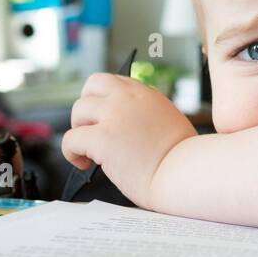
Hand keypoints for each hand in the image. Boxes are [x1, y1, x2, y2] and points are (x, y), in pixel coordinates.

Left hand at [63, 73, 195, 208]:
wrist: (186, 174)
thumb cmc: (182, 159)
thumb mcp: (167, 121)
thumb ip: (144, 114)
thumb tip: (122, 125)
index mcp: (146, 94)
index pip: (113, 82)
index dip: (104, 101)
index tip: (105, 119)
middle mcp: (128, 98)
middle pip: (91, 86)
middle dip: (87, 108)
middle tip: (92, 130)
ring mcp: (114, 116)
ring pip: (77, 110)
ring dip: (79, 130)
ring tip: (89, 151)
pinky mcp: (102, 138)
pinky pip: (70, 139)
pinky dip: (71, 153)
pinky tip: (84, 163)